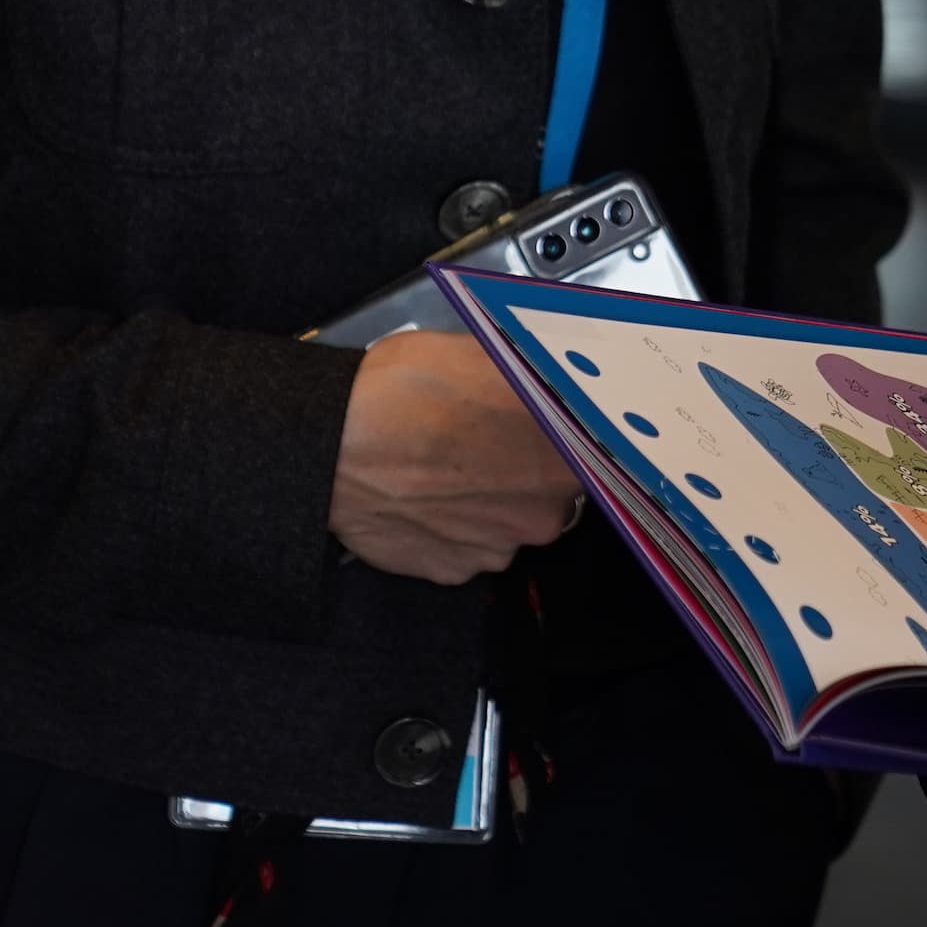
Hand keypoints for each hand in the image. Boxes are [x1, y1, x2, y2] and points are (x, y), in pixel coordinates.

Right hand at [325, 332, 582, 585]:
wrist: (331, 445)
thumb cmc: (400, 394)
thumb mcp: (480, 355)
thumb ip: (529, 379)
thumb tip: (549, 377)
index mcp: (559, 454)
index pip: (595, 453)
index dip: (569, 438)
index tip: (548, 428)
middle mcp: (539, 511)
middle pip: (549, 491)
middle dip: (522, 467)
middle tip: (483, 439)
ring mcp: (496, 548)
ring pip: (506, 522)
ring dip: (485, 499)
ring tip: (442, 466)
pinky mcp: (451, 571)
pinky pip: (465, 549)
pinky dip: (450, 526)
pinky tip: (423, 494)